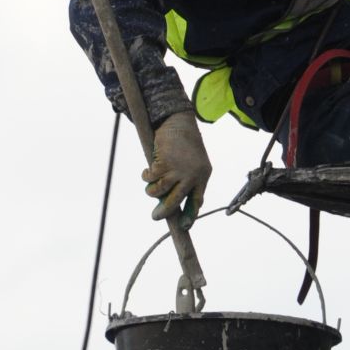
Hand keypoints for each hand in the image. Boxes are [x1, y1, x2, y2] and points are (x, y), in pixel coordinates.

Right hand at [142, 111, 211, 225]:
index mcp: (203, 176)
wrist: (179, 121)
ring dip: (151, 191)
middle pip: (175, 202)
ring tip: (149, 186)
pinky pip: (150, 178)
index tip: (185, 227)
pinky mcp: (164, 164)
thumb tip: (172, 202)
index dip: (191, 216)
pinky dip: (146, 176)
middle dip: (163, 212)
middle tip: (155, 217)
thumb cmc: (186, 143)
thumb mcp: (194, 162)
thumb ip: (188, 180)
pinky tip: (147, 171)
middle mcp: (192, 175)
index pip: (198, 201)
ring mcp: (177, 170)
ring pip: (159, 191)